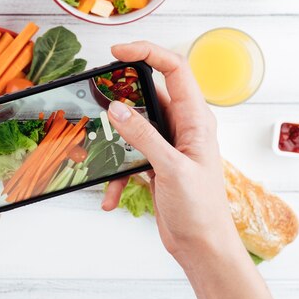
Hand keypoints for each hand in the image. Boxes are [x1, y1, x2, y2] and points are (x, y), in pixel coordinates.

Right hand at [101, 42, 273, 298]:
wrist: (201, 246)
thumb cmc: (201, 210)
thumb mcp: (171, 168)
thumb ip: (143, 136)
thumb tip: (116, 108)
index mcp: (195, 119)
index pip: (175, 70)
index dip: (147, 53)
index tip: (118, 52)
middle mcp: (182, 126)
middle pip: (148, 93)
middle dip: (121, 95)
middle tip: (98, 94)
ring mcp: (167, 144)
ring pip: (133, 125)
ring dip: (115, 140)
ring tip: (100, 151)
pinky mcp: (155, 162)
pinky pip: (128, 154)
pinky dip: (116, 172)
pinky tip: (111, 194)